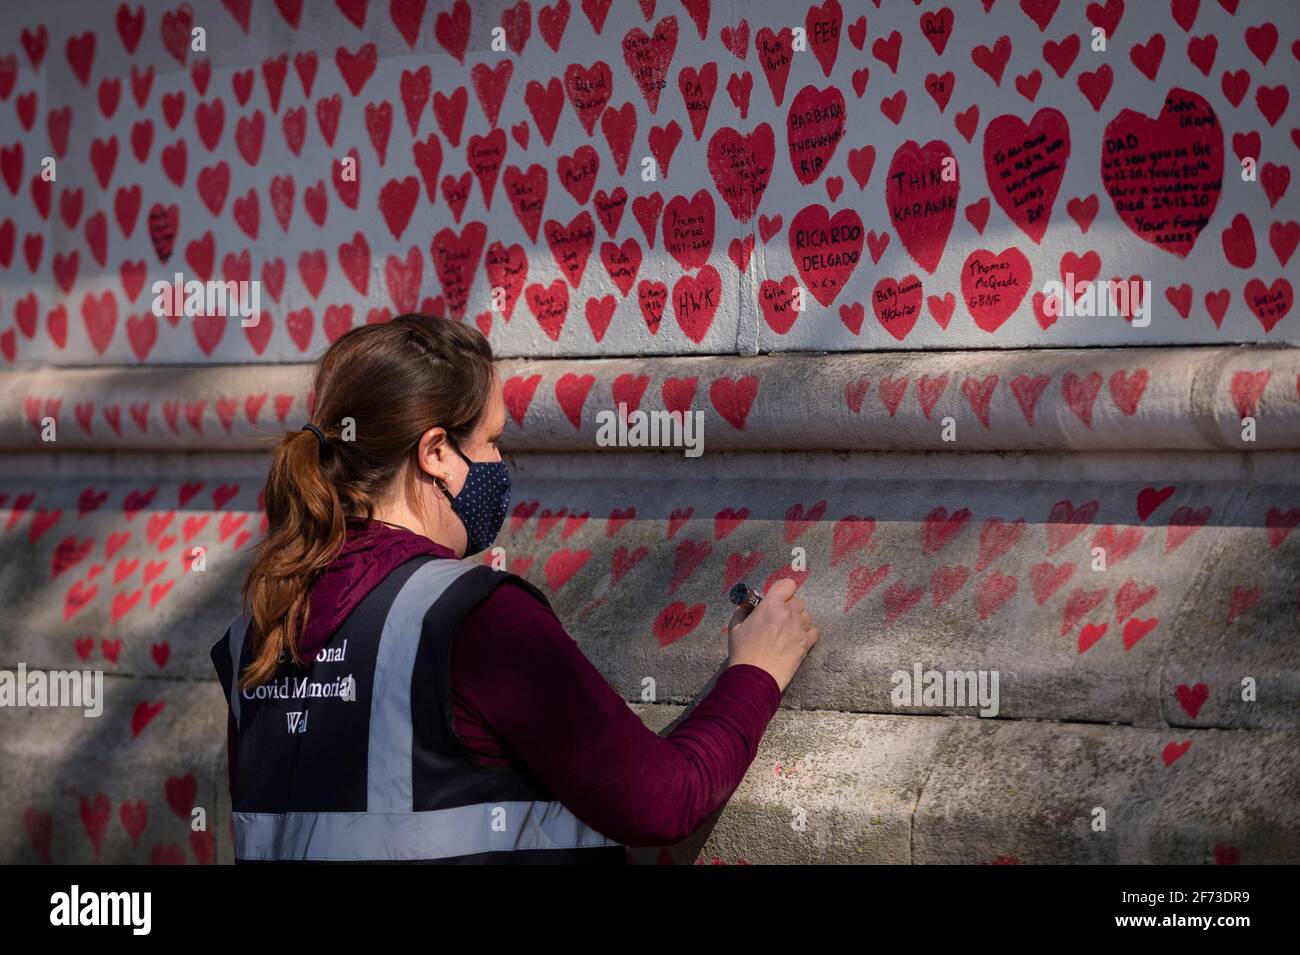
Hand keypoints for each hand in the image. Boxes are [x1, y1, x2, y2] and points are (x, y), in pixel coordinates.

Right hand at [726, 578, 818, 692]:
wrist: (754, 676)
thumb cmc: (743, 652)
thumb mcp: (735, 626)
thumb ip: (743, 610)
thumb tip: (748, 605)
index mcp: (771, 605)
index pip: (787, 584)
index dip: (782, 590)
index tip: (777, 598)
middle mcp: (788, 614)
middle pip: (797, 601)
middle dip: (788, 607)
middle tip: (777, 619)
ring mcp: (799, 629)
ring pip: (806, 615)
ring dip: (798, 620)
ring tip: (786, 631)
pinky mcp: (806, 644)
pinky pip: (813, 631)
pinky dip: (806, 633)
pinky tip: (795, 639)